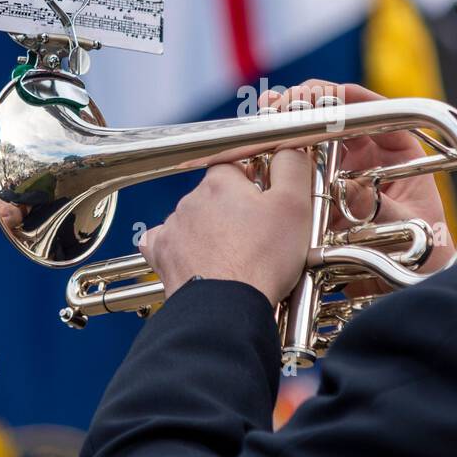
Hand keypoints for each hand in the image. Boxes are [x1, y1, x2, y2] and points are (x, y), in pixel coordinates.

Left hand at [139, 149, 312, 306]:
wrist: (226, 307)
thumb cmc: (260, 261)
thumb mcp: (294, 206)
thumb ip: (292, 167)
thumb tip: (288, 150)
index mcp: (221, 182)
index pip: (238, 168)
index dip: (256, 185)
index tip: (268, 205)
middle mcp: (191, 199)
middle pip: (215, 196)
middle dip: (234, 211)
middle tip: (257, 236)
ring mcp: (173, 227)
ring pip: (194, 219)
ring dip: (210, 231)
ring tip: (235, 256)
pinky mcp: (162, 255)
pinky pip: (166, 242)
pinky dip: (180, 248)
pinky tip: (198, 258)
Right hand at [259, 80, 454, 281]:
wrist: (404, 292)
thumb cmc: (422, 258)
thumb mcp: (409, 231)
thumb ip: (384, 209)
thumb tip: (353, 191)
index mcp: (401, 157)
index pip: (379, 116)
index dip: (352, 100)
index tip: (327, 94)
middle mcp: (371, 161)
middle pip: (338, 121)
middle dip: (310, 107)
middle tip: (284, 103)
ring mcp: (344, 177)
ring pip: (316, 142)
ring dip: (290, 127)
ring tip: (266, 116)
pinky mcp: (323, 199)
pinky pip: (302, 174)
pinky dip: (281, 160)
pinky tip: (260, 149)